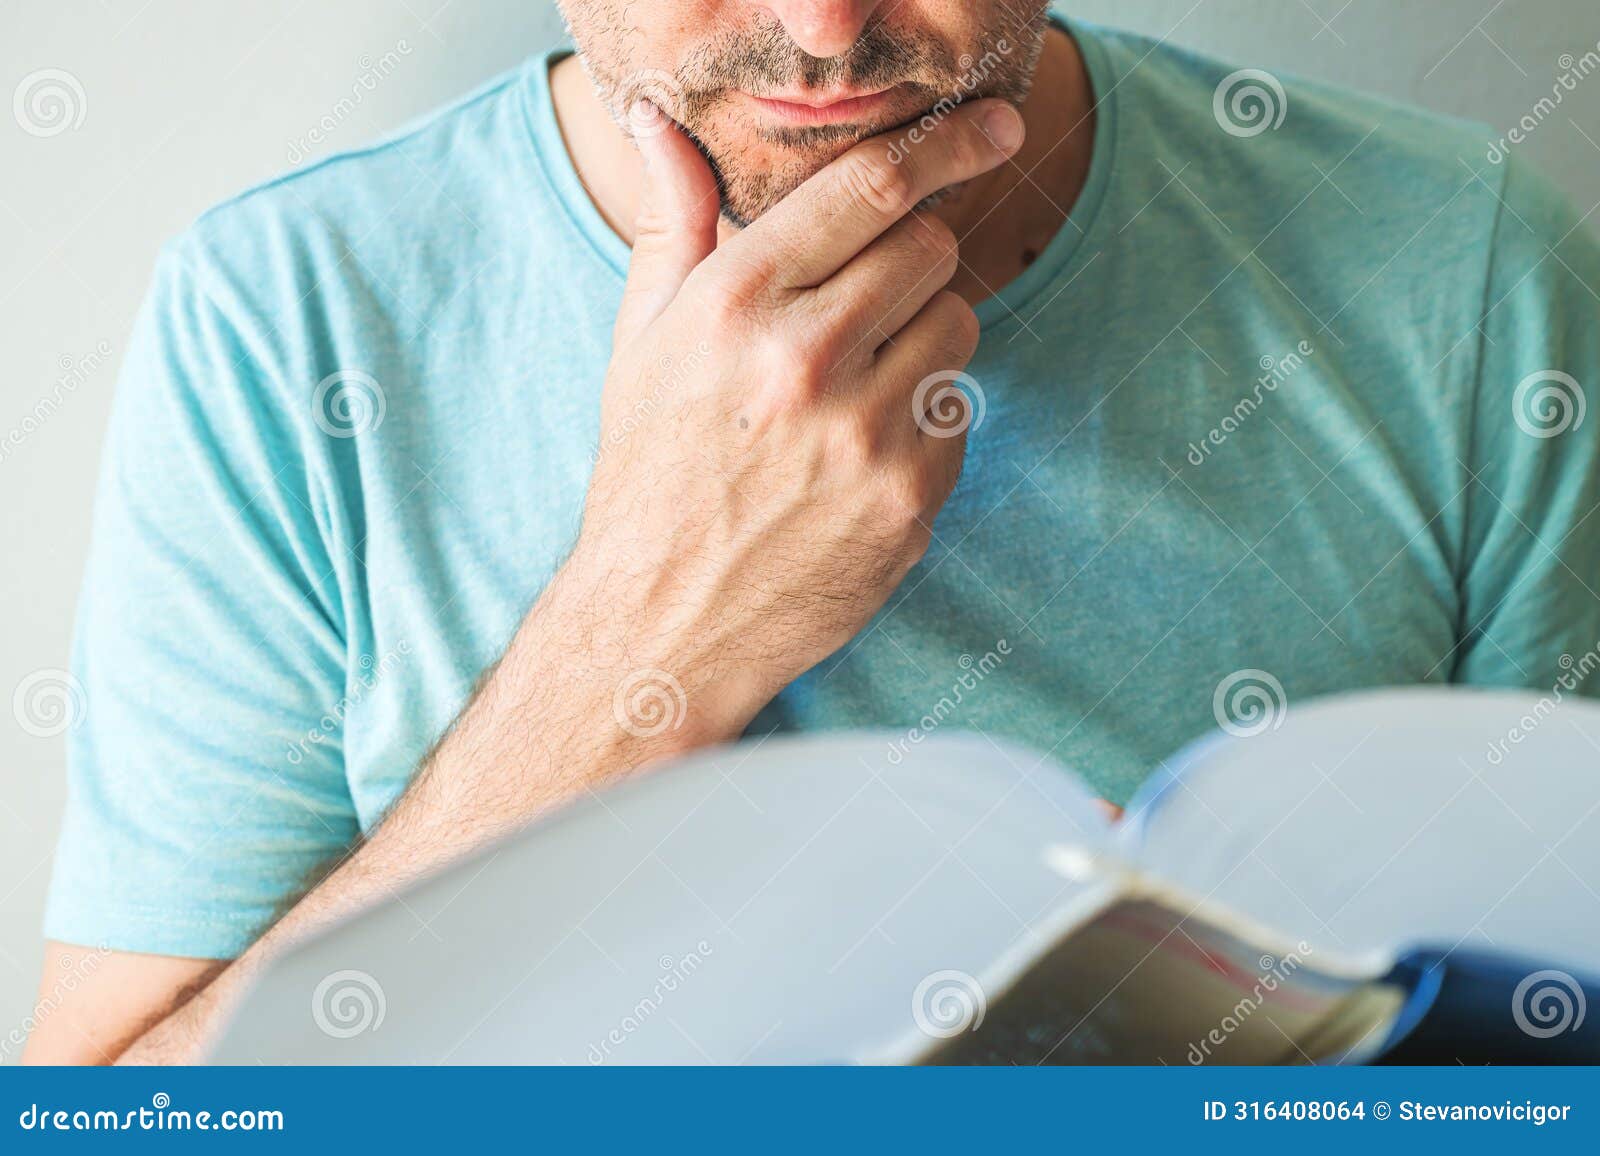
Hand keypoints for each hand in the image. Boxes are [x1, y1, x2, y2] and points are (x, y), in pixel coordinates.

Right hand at [571, 98, 1024, 742]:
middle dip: (909, 260)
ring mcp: (866, 433)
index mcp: (734, 304)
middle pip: (929, 248)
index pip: (868, 189)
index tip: (990, 128)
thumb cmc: (650, 474)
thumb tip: (660, 126)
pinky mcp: (910, 496)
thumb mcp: (640, 343)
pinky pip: (959, 413)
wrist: (664, 620)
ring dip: (923, 339)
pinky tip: (861, 455)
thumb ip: (673, 226)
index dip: (941, 147)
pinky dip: (925, 421)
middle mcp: (806, 359)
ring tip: (856, 388)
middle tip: (866, 303)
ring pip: (958, 326)